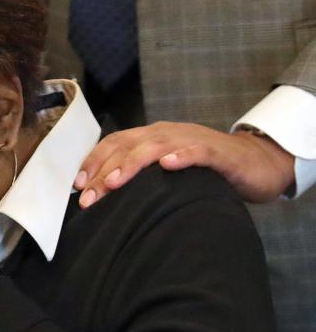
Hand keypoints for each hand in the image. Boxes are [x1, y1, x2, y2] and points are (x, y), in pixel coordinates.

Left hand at [74, 122, 295, 206]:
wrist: (255, 163)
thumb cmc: (205, 172)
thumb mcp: (166, 172)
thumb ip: (140, 178)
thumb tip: (103, 197)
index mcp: (151, 137)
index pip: (115, 143)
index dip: (93, 161)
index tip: (76, 185)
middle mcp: (167, 134)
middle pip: (128, 147)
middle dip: (104, 171)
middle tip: (88, 197)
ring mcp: (191, 140)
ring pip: (155, 147)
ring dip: (131, 164)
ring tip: (114, 182)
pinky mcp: (217, 153)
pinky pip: (197, 151)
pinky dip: (181, 156)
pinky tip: (168, 166)